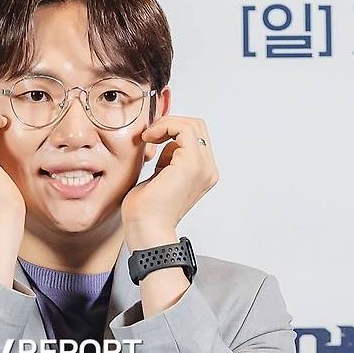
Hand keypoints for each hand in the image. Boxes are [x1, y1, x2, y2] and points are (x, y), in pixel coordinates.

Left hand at [121, 116, 218, 248]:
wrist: (146, 229)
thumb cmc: (146, 210)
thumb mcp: (159, 176)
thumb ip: (167, 160)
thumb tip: (163, 142)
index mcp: (202, 173)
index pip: (195, 136)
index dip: (172, 129)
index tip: (151, 138)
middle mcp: (207, 170)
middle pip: (197, 126)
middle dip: (171, 123)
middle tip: (150, 134)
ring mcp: (203, 167)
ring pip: (192, 124)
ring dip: (167, 124)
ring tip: (149, 137)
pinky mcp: (191, 165)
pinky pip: (183, 129)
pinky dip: (165, 127)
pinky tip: (150, 139)